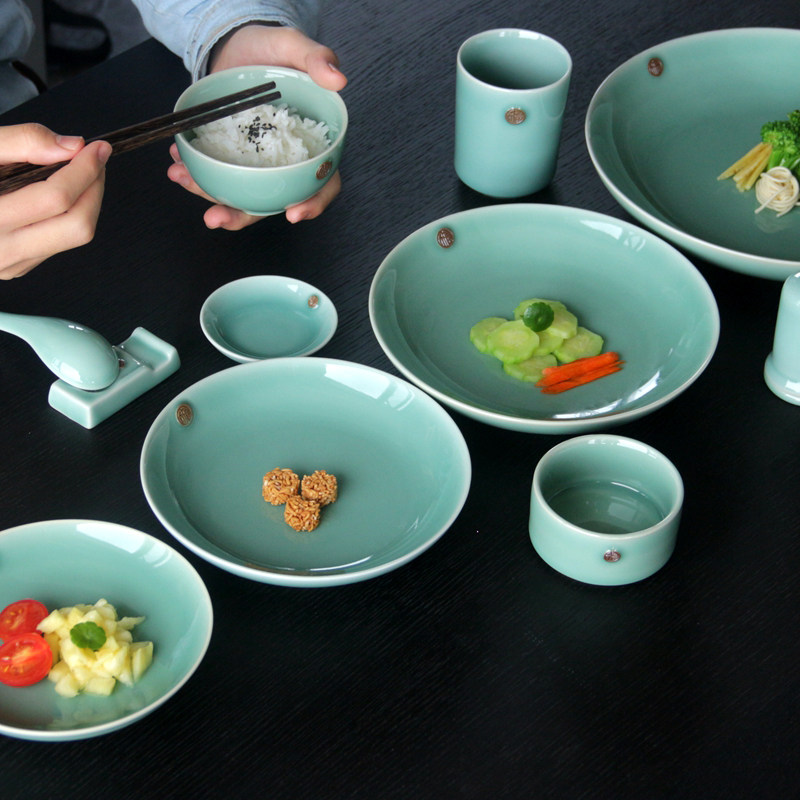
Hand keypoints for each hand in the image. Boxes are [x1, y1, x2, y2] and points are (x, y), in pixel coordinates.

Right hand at [0, 124, 109, 277]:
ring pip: (72, 240)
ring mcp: (8, 264)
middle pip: (76, 226)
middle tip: (95, 160)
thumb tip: (70, 146)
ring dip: (87, 204)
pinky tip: (58, 195)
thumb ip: (19, 142)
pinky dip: (67, 218)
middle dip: (94, 189)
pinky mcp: (13, 268)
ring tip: (80, 173)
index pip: (55, 199)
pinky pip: (55, 246)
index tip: (96, 148)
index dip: (84, 170)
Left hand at [167, 25, 347, 229]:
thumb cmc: (270, 49)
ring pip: (241, 196)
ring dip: (210, 197)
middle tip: (216, 217)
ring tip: (182, 178)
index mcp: (314, 145)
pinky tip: (178, 164)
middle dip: (243, 216)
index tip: (294, 213)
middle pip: (275, 202)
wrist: (236, 46)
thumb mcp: (292, 46)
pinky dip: (196, 176)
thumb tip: (338, 78)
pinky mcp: (232, 160)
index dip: (314, 202)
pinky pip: (218, 177)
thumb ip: (316, 58)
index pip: (324, 182)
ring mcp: (257, 165)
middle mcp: (287, 163)